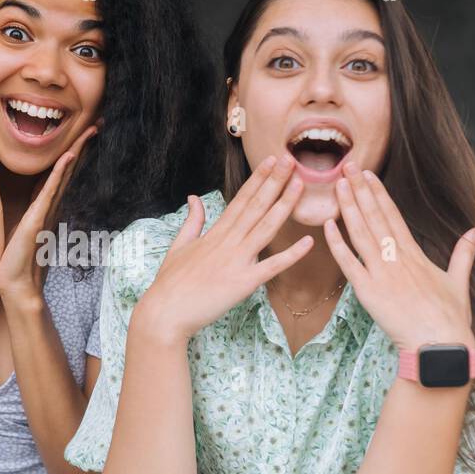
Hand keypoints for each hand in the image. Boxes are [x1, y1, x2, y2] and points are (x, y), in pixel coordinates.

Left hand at [0, 123, 98, 304]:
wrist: (15, 285)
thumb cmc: (17, 258)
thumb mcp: (25, 228)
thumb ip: (33, 213)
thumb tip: (36, 202)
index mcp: (43, 206)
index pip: (59, 173)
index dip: (71, 151)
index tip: (82, 132)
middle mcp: (49, 206)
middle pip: (68, 170)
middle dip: (81, 146)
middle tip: (97, 123)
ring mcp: (46, 212)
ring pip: (63, 176)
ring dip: (76, 152)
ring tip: (89, 131)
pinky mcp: (38, 220)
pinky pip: (49, 192)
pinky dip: (60, 173)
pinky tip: (68, 157)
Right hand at [133, 151, 314, 343]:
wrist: (165, 312)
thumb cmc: (170, 283)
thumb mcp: (179, 246)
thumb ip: (192, 221)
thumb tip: (194, 198)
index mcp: (215, 233)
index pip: (241, 199)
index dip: (258, 179)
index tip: (272, 161)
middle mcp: (228, 242)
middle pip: (256, 206)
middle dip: (275, 182)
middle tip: (292, 160)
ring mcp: (236, 261)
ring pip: (266, 228)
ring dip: (284, 205)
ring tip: (300, 184)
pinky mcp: (243, 283)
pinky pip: (272, 267)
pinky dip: (291, 255)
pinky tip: (308, 242)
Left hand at [324, 159, 474, 352]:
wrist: (439, 345)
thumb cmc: (449, 318)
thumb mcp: (458, 281)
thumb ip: (464, 253)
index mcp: (415, 254)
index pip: (393, 215)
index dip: (378, 193)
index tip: (368, 175)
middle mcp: (396, 258)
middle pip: (375, 217)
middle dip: (360, 191)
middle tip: (347, 167)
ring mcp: (381, 274)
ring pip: (361, 234)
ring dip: (348, 208)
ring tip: (338, 185)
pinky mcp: (368, 292)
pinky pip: (349, 263)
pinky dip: (337, 244)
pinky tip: (327, 225)